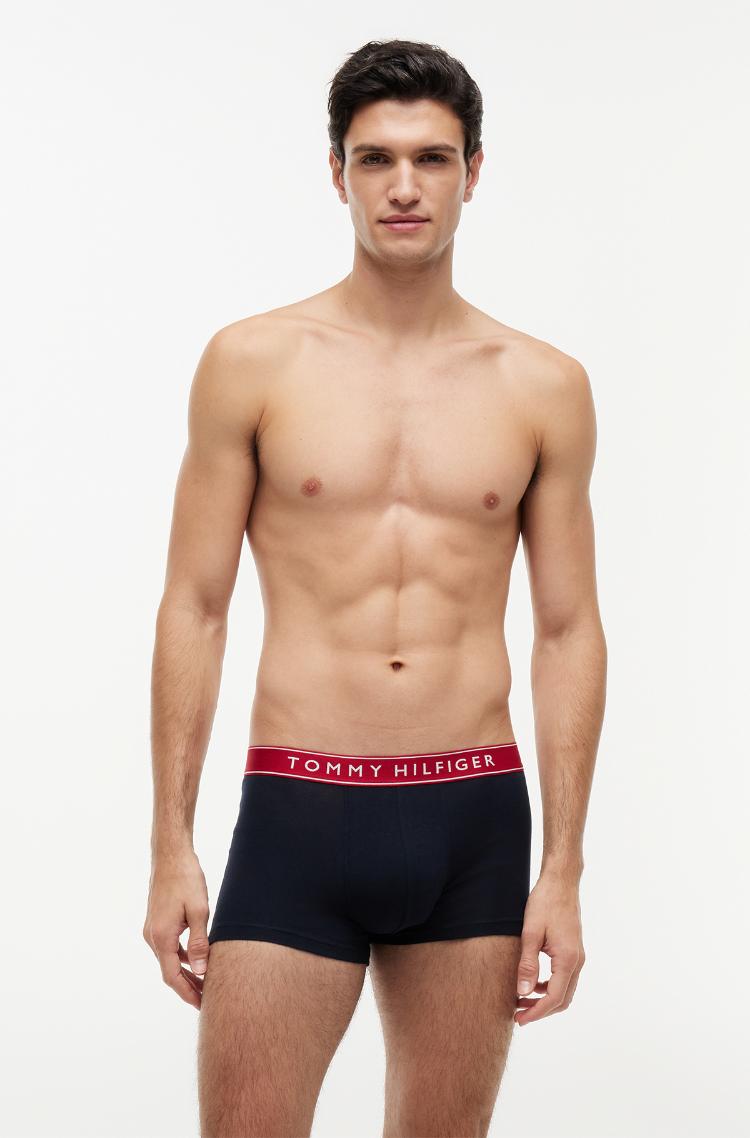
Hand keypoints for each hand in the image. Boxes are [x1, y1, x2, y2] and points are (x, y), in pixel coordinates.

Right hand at [142, 850, 210, 1010]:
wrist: (170, 854)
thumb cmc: (186, 878)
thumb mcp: (199, 911)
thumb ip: (199, 943)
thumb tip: (201, 972)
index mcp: (161, 937)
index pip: (172, 976)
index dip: (187, 993)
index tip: (202, 1005)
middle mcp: (152, 936)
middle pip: (170, 971)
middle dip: (188, 987)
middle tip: (207, 1000)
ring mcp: (153, 929)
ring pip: (169, 959)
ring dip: (186, 972)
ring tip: (206, 983)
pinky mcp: (157, 921)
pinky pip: (169, 946)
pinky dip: (182, 956)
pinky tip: (197, 959)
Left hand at [514, 872, 584, 1025]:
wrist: (561, 881)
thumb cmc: (545, 903)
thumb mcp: (530, 933)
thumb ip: (527, 964)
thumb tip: (523, 993)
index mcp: (568, 959)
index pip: (554, 998)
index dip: (536, 1013)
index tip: (519, 1020)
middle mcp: (577, 961)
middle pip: (562, 999)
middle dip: (541, 1010)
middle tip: (518, 1015)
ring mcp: (577, 956)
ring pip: (565, 990)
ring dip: (545, 999)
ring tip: (522, 1000)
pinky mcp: (573, 950)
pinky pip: (564, 977)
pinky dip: (550, 986)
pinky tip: (533, 983)